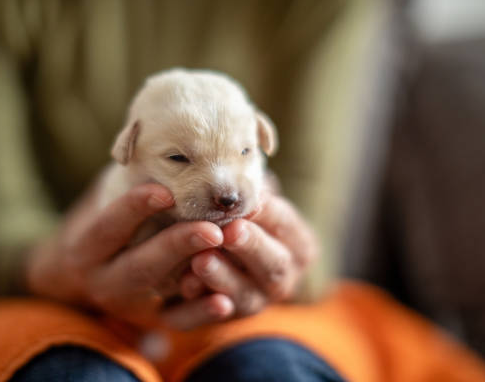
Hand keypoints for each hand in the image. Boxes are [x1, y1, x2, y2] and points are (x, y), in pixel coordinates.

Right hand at [25, 183, 235, 328]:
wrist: (84, 279)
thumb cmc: (105, 226)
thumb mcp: (106, 199)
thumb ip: (132, 178)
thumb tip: (169, 135)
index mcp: (88, 248)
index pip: (108, 228)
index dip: (133, 209)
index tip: (165, 191)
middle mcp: (105, 280)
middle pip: (140, 265)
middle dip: (176, 246)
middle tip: (212, 229)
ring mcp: (130, 305)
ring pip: (162, 293)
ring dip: (196, 277)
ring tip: (227, 260)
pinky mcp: (153, 320)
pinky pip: (178, 322)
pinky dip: (201, 314)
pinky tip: (225, 302)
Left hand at [178, 190, 317, 318]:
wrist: (219, 258)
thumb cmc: (239, 216)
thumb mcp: (250, 201)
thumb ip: (251, 190)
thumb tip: (243, 163)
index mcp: (296, 245)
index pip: (285, 224)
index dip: (268, 213)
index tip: (249, 201)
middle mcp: (282, 278)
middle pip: (273, 265)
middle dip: (251, 247)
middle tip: (229, 231)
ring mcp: (255, 302)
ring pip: (244, 297)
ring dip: (223, 278)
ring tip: (200, 260)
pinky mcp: (222, 320)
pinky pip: (211, 321)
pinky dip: (200, 310)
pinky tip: (188, 290)